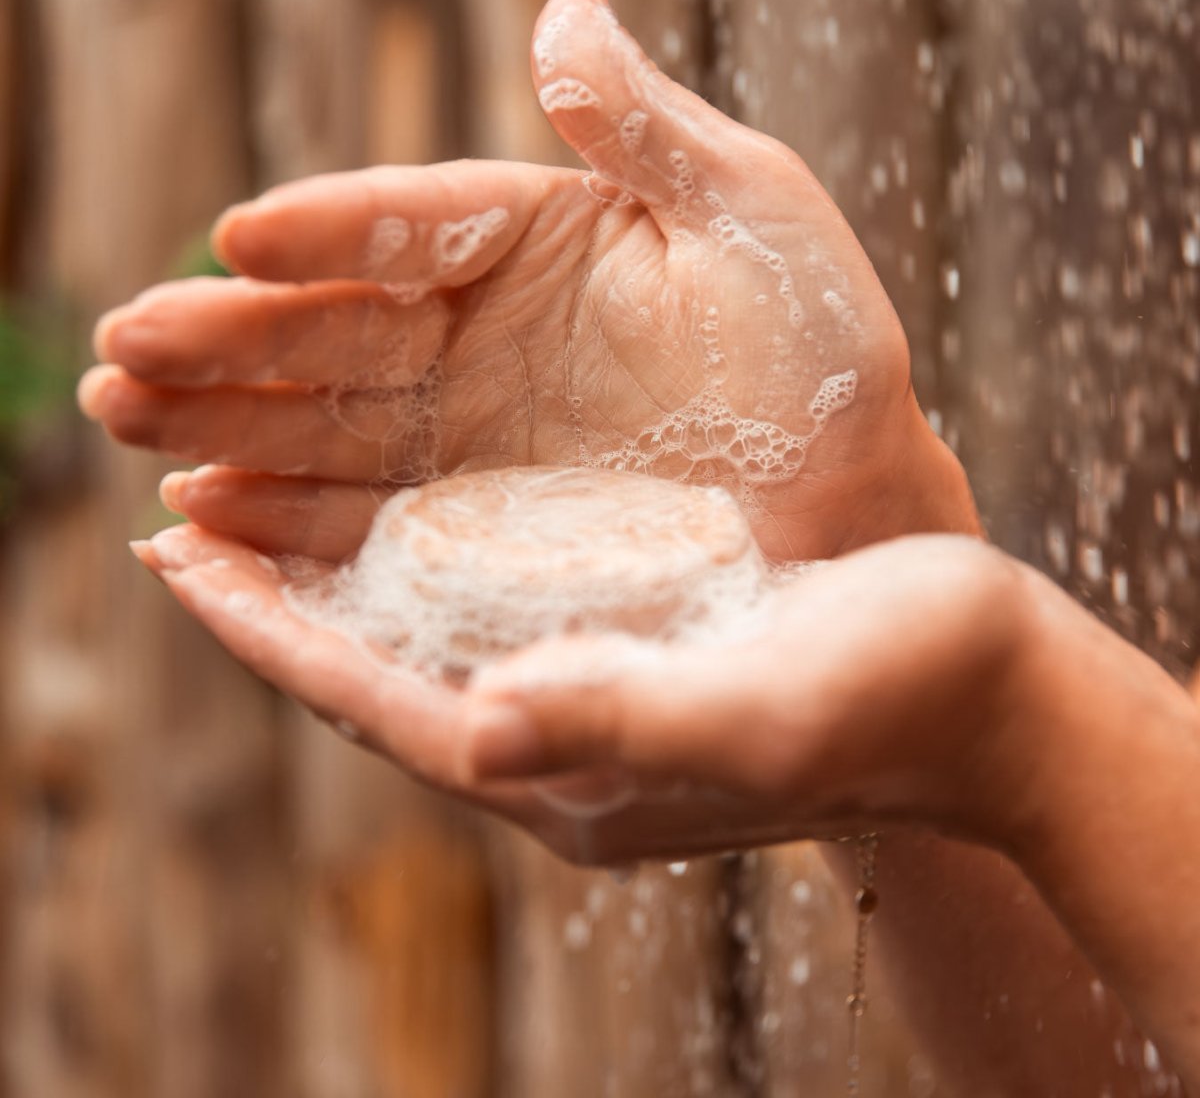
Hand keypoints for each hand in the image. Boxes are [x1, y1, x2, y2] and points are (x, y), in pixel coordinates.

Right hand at [79, 0, 970, 564]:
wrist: (852, 492)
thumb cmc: (822, 350)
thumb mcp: (753, 217)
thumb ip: (648, 130)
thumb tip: (559, 6)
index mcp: (537, 238)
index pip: (410, 225)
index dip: (329, 234)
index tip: (244, 237)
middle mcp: (481, 333)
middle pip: (334, 331)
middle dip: (227, 338)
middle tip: (124, 348)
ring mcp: (470, 435)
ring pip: (325, 423)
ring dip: (226, 426)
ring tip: (128, 417)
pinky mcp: (476, 525)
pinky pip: (369, 517)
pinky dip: (288, 517)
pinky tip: (208, 515)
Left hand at [131, 524, 1028, 864]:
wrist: (981, 687)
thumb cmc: (892, 696)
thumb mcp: (759, 708)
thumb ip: (624, 723)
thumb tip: (478, 729)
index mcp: (571, 769)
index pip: (375, 702)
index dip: (267, 630)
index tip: (176, 550)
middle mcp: (563, 743)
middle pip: (377, 675)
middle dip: (275, 604)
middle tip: (185, 521)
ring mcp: (596, 703)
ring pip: (425, 641)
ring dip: (337, 579)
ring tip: (264, 510)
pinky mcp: (634, 657)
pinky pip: (494, 617)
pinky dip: (426, 567)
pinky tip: (403, 517)